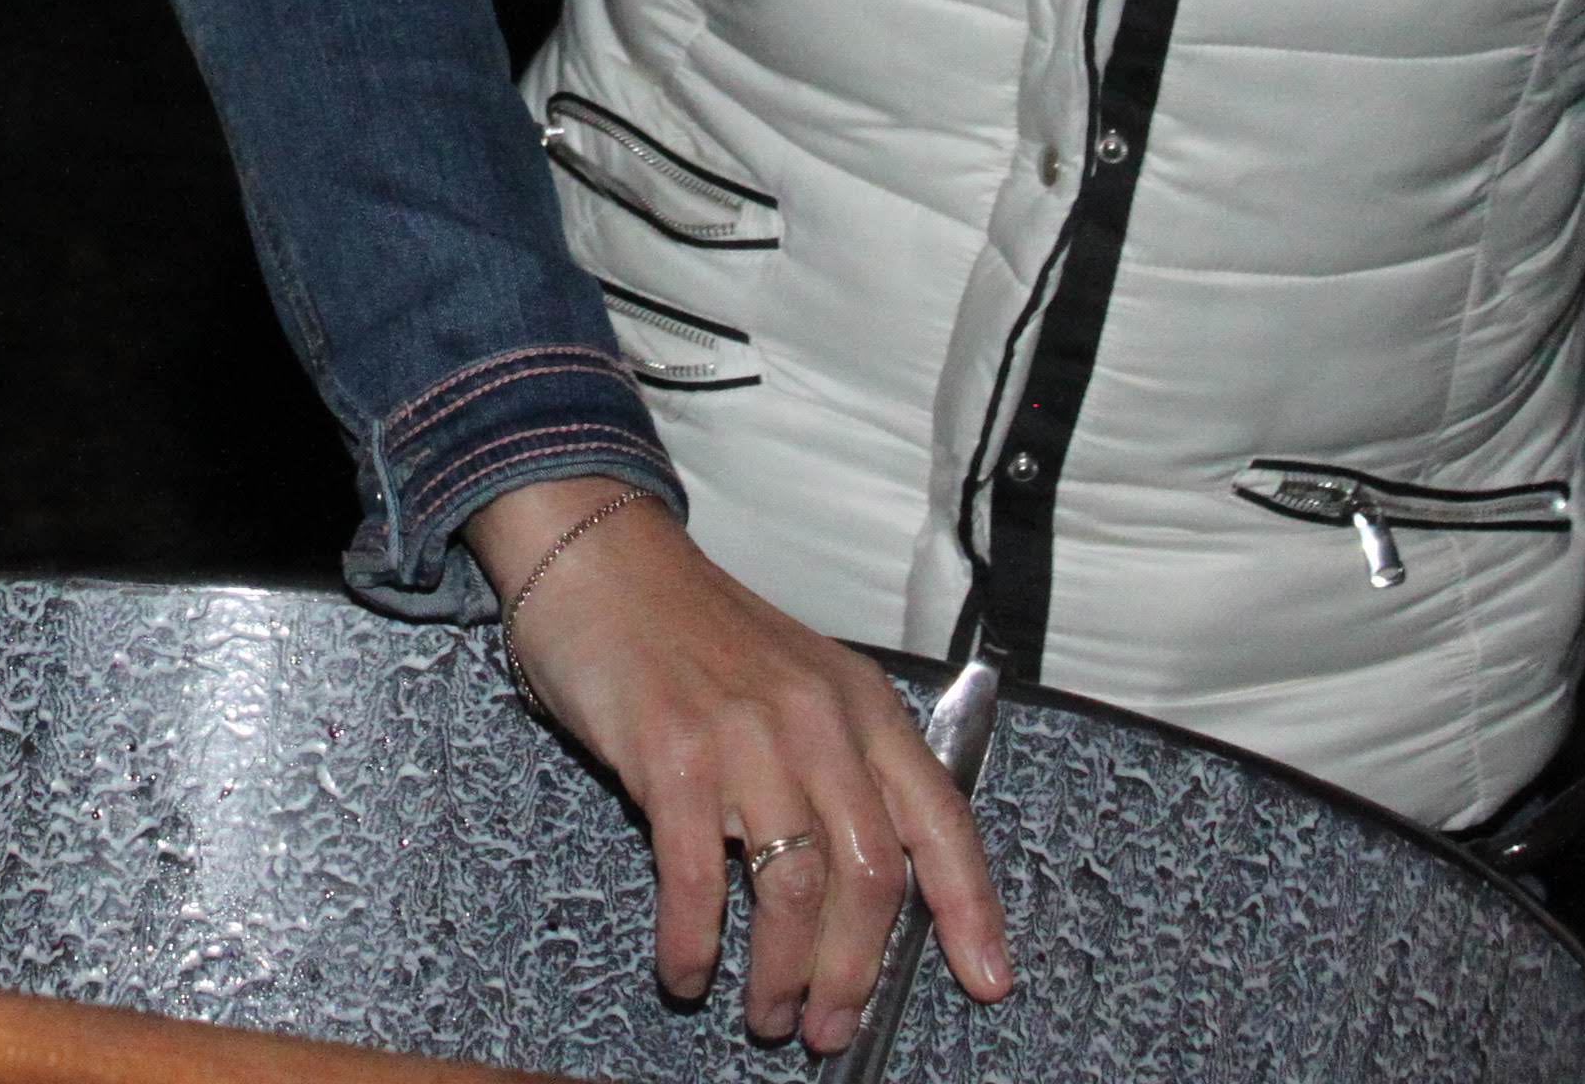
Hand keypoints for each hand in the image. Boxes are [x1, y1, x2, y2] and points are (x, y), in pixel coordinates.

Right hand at [470, 480, 1011, 1053]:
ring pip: (796, 887)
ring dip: (783, 974)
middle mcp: (817, 719)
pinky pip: (696, 876)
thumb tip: (863, 890)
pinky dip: (694, 942)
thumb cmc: (691, 632)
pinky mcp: (672, 752)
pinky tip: (685, 970)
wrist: (599, 556)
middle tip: (829, 1027)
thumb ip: (835, 766)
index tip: (985, 981)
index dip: (969, 908)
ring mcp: (746, 734)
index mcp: (860, 705)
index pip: (940, 818)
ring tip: (766, 1014)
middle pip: (870, 875)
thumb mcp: (795, 682)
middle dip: (855, 972)